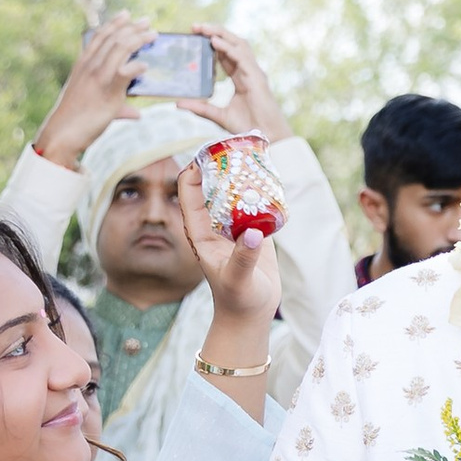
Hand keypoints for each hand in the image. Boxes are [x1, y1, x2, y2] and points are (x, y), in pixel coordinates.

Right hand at [34, 15, 158, 170]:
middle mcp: (90, 66)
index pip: (99, 36)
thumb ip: (118, 105)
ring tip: (152, 35)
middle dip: (132, 27)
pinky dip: (137, 67)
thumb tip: (136, 113)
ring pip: (120, 49)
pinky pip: (125, 72)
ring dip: (138, 39)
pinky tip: (146, 66)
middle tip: (147, 21)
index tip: (126, 14)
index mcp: (83, 64)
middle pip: (114, 38)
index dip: (114, 24)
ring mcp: (98, 76)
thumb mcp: (93, 104)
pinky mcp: (107, 90)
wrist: (63, 133)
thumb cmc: (77, 120)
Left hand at [167, 142, 283, 339]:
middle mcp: (215, 225)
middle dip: (221, 165)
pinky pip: (255, 204)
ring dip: (242, 174)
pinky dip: (261, 189)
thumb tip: (252, 233)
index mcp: (201, 232)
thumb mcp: (238, 279)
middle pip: (212, 187)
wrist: (250, 315)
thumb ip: (243, 257)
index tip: (208, 153)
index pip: (188, 194)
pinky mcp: (254, 231)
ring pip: (234, 193)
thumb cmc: (238, 299)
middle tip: (235, 145)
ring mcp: (235, 227)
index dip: (193, 171)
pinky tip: (271, 174)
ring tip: (254, 152)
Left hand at [204, 23, 286, 144]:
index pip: (225, 53)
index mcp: (240, 77)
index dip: (212, 42)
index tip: (195, 36)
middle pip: (232, 43)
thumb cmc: (247, 128)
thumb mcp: (218, 115)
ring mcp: (253, 72)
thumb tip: (178, 103)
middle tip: (195, 27)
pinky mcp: (256, 77)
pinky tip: (214, 42)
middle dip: (215, 32)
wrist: (265, 138)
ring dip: (221, 34)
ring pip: (238, 44)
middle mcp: (247, 71)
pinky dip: (228, 48)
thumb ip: (200, 108)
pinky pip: (241, 57)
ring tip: (204, 29)